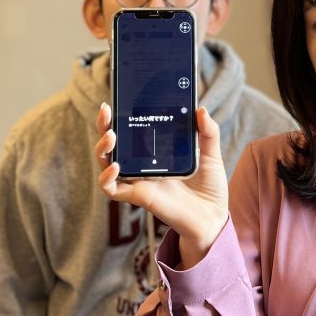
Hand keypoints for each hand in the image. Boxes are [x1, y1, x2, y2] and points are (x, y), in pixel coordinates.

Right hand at [95, 103, 228, 266]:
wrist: (213, 217)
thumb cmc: (209, 187)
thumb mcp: (211, 154)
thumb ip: (208, 132)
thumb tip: (201, 109)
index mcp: (155, 151)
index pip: (131, 130)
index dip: (120, 115)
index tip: (117, 99)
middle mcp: (141, 164)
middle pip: (113, 143)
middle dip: (104, 125)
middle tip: (106, 110)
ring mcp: (138, 180)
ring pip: (106, 163)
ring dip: (102, 148)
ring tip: (110, 135)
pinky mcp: (138, 196)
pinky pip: (112, 189)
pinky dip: (107, 178)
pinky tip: (115, 166)